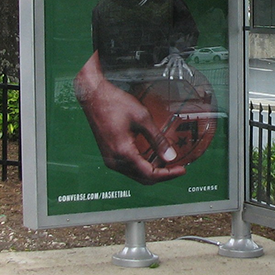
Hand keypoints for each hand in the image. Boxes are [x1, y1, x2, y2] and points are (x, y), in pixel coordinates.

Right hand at [74, 52, 185, 184]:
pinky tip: (153, 156)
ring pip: (136, 174)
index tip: (182, 170)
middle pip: (143, 178)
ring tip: (168, 160)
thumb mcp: (142, 119)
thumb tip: (171, 156)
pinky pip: (128, 167)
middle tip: (178, 167)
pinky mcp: (109, 154)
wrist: (93, 96)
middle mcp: (114, 160)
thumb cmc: (115, 103)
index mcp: (123, 152)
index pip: (149, 174)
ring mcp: (110, 159)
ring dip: (152, 170)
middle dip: (162, 174)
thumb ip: (158, 140)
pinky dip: (143, 165)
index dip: (168, 174)